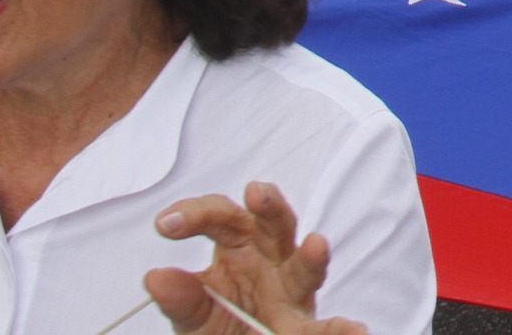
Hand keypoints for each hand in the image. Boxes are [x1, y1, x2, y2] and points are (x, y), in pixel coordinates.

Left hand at [146, 182, 368, 334]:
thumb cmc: (221, 328)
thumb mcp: (194, 318)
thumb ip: (182, 300)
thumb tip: (155, 277)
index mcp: (239, 249)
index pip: (222, 217)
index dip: (197, 214)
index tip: (165, 224)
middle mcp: (272, 262)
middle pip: (274, 225)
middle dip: (268, 207)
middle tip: (256, 192)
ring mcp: (293, 292)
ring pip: (304, 267)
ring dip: (311, 257)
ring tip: (316, 245)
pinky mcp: (305, 327)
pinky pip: (326, 328)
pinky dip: (343, 330)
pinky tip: (356, 332)